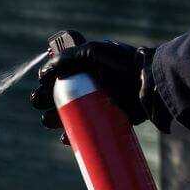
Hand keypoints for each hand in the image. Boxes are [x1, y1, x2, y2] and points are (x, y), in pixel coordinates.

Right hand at [31, 40, 150, 130]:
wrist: (150, 85)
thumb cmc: (123, 64)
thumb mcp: (93, 52)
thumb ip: (65, 58)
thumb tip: (41, 75)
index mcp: (86, 66)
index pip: (60, 73)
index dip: (48, 80)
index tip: (42, 84)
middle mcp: (90, 84)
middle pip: (59, 95)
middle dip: (45, 100)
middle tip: (39, 103)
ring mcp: (98, 102)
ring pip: (68, 114)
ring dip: (54, 119)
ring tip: (49, 121)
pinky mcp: (106, 119)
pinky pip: (83, 130)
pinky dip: (72, 135)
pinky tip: (65, 137)